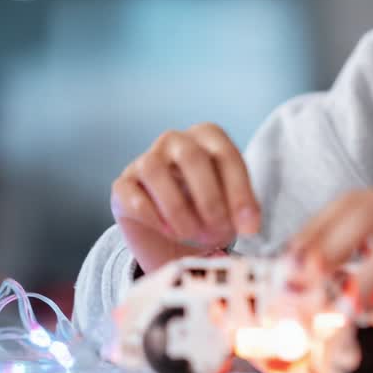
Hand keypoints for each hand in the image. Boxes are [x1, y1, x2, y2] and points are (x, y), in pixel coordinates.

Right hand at [111, 123, 260, 272]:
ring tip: (191, 234)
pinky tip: (169, 232)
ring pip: (156, 171)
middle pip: (192, 157)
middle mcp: (175, 140)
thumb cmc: (207, 213)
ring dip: (178, 209)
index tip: (249, 228)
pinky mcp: (122, 185)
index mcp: (209, 136)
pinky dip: (154, 218)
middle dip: (210, 200)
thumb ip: (240, 213)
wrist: (169, 236)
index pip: (227, 155)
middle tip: (217, 233)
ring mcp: (145, 159)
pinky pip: (133, 196)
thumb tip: (249, 225)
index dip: (240, 193)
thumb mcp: (230, 210)